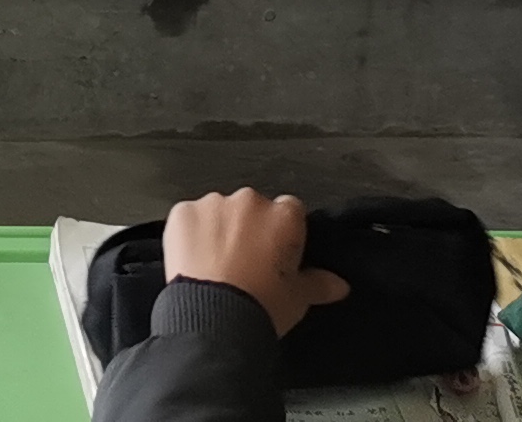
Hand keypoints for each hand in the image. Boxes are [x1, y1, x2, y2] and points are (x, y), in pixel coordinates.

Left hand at [162, 191, 350, 333]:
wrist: (214, 319)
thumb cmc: (259, 307)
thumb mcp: (297, 299)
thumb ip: (318, 284)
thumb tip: (339, 285)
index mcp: (283, 216)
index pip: (290, 212)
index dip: (282, 234)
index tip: (276, 255)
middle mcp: (249, 201)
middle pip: (252, 209)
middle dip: (249, 230)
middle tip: (244, 265)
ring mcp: (213, 204)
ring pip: (219, 212)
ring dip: (218, 231)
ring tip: (215, 267)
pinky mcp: (182, 213)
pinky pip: (189, 218)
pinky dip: (190, 235)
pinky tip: (193, 261)